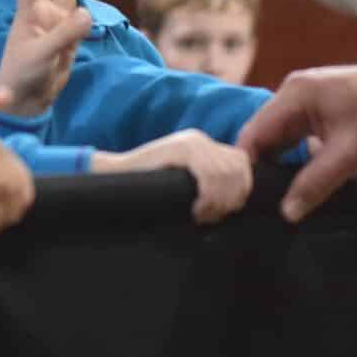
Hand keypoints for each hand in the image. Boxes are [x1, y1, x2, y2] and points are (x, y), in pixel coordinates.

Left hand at [0, 0, 94, 117]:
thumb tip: (87, 13)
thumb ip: (65, 35)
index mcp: (27, 12)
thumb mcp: (42, 55)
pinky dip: (86, 14)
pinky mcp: (68, 37)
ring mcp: (56, 22)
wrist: (27, 101)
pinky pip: (81, 19)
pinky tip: (85, 21)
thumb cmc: (22, 76)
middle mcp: (41, 12)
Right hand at [93, 129, 252, 223]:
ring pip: (224, 174)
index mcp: (204, 144)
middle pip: (237, 169)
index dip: (241, 189)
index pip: (242, 163)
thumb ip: (208, 183)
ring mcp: (190, 142)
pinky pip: (208, 175)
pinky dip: (207, 197)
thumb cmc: (149, 188)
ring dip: (218, 201)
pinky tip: (196, 210)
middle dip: (231, 198)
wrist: (115, 177)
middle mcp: (200, 139)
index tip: (227, 211)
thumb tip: (236, 202)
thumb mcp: (185, 182)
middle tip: (212, 217)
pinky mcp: (179, 149)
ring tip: (202, 216)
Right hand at [238, 56, 356, 222]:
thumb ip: (315, 183)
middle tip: (262, 203)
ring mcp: (309, 99)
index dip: (246, 167)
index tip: (246, 198)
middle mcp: (296, 92)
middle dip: (263, 168)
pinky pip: (299, 136)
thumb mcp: (351, 154)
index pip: (253, 134)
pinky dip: (298, 158)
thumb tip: (287, 212)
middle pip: (264, 136)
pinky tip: (302, 179)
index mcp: (296, 94)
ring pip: (282, 138)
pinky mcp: (323, 109)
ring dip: (282, 165)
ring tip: (280, 196)